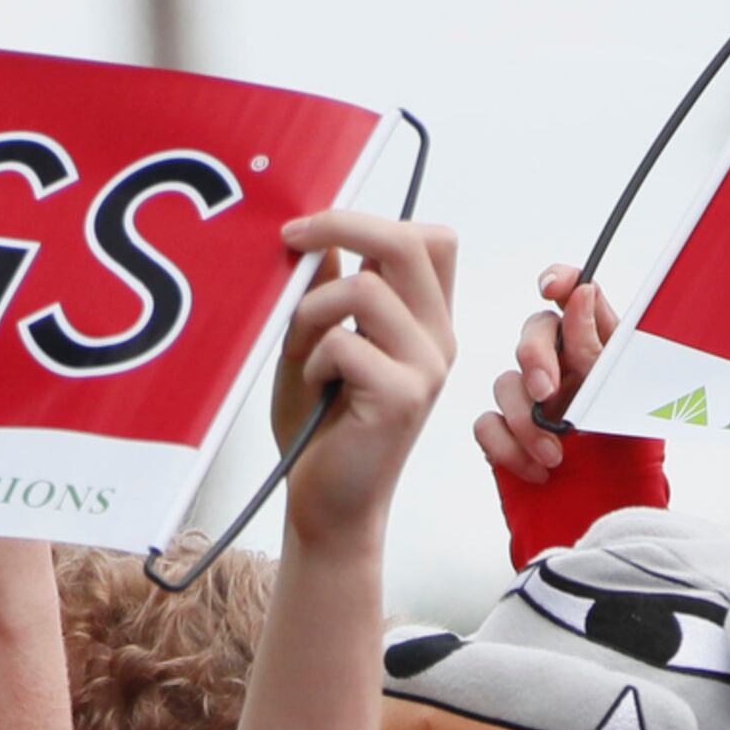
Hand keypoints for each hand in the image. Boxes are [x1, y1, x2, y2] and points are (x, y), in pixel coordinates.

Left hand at [268, 210, 457, 552]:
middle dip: (343, 226)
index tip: (310, 233)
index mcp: (425, 322)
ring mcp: (427, 368)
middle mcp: (437, 339)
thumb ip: (325, 294)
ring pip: (366, 290)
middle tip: (291, 240)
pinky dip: (311, 359)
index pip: (430, 240)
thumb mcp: (315, 347)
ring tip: (298, 353)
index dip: (371, 220)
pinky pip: (345, 343)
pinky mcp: (403, 398)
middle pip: (410, 242)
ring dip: (311, 312)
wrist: (328, 509)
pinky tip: (312, 388)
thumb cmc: (320, 432)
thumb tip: (317, 239)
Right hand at [472, 263, 623, 483]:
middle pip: (534, 333)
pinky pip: (487, 425)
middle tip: (547, 394)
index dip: (561, 282)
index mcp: (601, 355)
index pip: (577, 299)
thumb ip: (600, 349)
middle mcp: (565, 373)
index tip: (552, 288)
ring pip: (505, 382)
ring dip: (527, 419)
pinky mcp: (506, 441)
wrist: (610, 531)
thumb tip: (581, 295)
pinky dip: (508, 447)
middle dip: (535, 358)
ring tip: (557, 455)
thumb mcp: (624, 402)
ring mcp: (533, 406)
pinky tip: (538, 471)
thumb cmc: (630, 471)